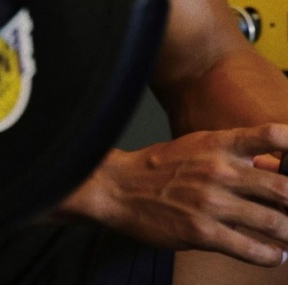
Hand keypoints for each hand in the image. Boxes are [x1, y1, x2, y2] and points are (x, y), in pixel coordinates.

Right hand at [55, 124, 287, 266]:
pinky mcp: (203, 233)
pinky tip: (276, 255)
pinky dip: (271, 256)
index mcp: (219, 144)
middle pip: (283, 188)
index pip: (270, 136)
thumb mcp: (198, 146)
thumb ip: (236, 155)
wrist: (120, 187)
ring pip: (273, 223)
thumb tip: (276, 167)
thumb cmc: (161, 166)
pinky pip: (250, 249)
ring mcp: (212, 202)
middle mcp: (220, 170)